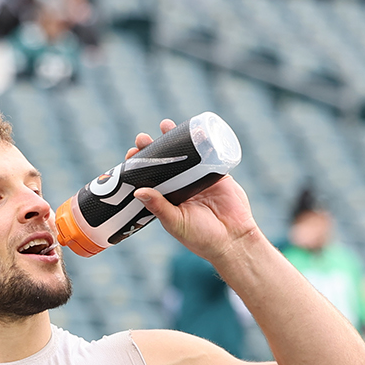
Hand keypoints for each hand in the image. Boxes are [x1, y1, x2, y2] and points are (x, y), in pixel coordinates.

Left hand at [129, 119, 258, 265]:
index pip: (149, 176)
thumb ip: (159, 207)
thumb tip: (138, 191)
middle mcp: (182, 185)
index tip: (131, 154)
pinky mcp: (218, 173)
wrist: (233, 240)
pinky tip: (195, 128)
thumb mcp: (176, 222)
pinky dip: (203, 140)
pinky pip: (210, 153)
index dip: (139, 165)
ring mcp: (200, 178)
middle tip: (142, 138)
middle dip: (153, 147)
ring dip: (175, 138)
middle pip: (165, 160)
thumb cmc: (201, 238)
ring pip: (185, 153)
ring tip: (165, 125)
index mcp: (168, 198)